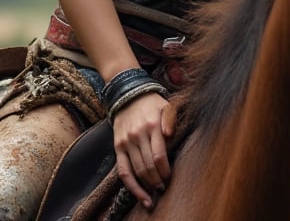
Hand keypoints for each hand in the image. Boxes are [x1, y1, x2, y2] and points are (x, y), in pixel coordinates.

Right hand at [112, 92, 172, 208]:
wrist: (128, 95)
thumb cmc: (152, 104)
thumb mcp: (167, 106)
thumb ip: (171, 120)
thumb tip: (170, 136)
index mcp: (152, 125)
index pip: (159, 155)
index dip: (165, 171)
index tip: (170, 177)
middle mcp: (137, 135)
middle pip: (148, 166)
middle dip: (158, 181)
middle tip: (164, 187)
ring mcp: (126, 142)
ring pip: (137, 171)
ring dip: (147, 185)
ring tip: (155, 192)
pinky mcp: (118, 147)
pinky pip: (123, 171)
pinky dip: (132, 186)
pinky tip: (140, 195)